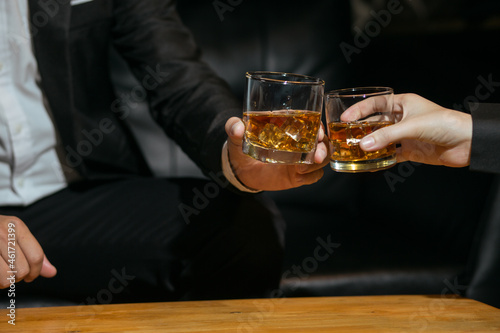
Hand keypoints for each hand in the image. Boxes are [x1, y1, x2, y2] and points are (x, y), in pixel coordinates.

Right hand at [0, 215, 56, 287]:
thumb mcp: (15, 236)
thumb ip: (34, 254)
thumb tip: (52, 273)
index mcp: (16, 226)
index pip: (36, 256)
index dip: (35, 272)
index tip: (29, 276)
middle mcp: (2, 232)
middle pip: (22, 270)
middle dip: (17, 277)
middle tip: (9, 273)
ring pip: (6, 278)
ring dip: (3, 282)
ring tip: (0, 274)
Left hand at [225, 117, 328, 190]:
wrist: (240, 170)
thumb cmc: (241, 146)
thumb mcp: (235, 135)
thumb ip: (233, 127)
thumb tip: (237, 128)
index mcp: (289, 125)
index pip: (312, 121)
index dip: (319, 126)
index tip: (318, 132)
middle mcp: (299, 141)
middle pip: (322, 140)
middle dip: (323, 146)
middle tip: (316, 154)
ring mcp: (301, 158)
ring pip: (322, 157)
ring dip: (319, 161)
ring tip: (304, 166)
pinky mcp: (299, 174)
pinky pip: (315, 175)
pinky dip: (312, 175)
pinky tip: (301, 175)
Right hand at [340, 93, 471, 166]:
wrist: (468, 143)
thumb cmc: (446, 124)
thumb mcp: (412, 127)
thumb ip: (386, 136)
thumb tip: (363, 145)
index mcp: (404, 103)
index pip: (376, 103)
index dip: (359, 110)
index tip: (344, 118)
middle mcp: (403, 118)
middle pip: (376, 123)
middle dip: (361, 130)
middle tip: (346, 137)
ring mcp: (406, 135)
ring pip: (382, 139)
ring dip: (370, 145)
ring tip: (354, 151)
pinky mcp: (411, 150)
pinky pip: (391, 155)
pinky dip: (381, 160)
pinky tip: (370, 164)